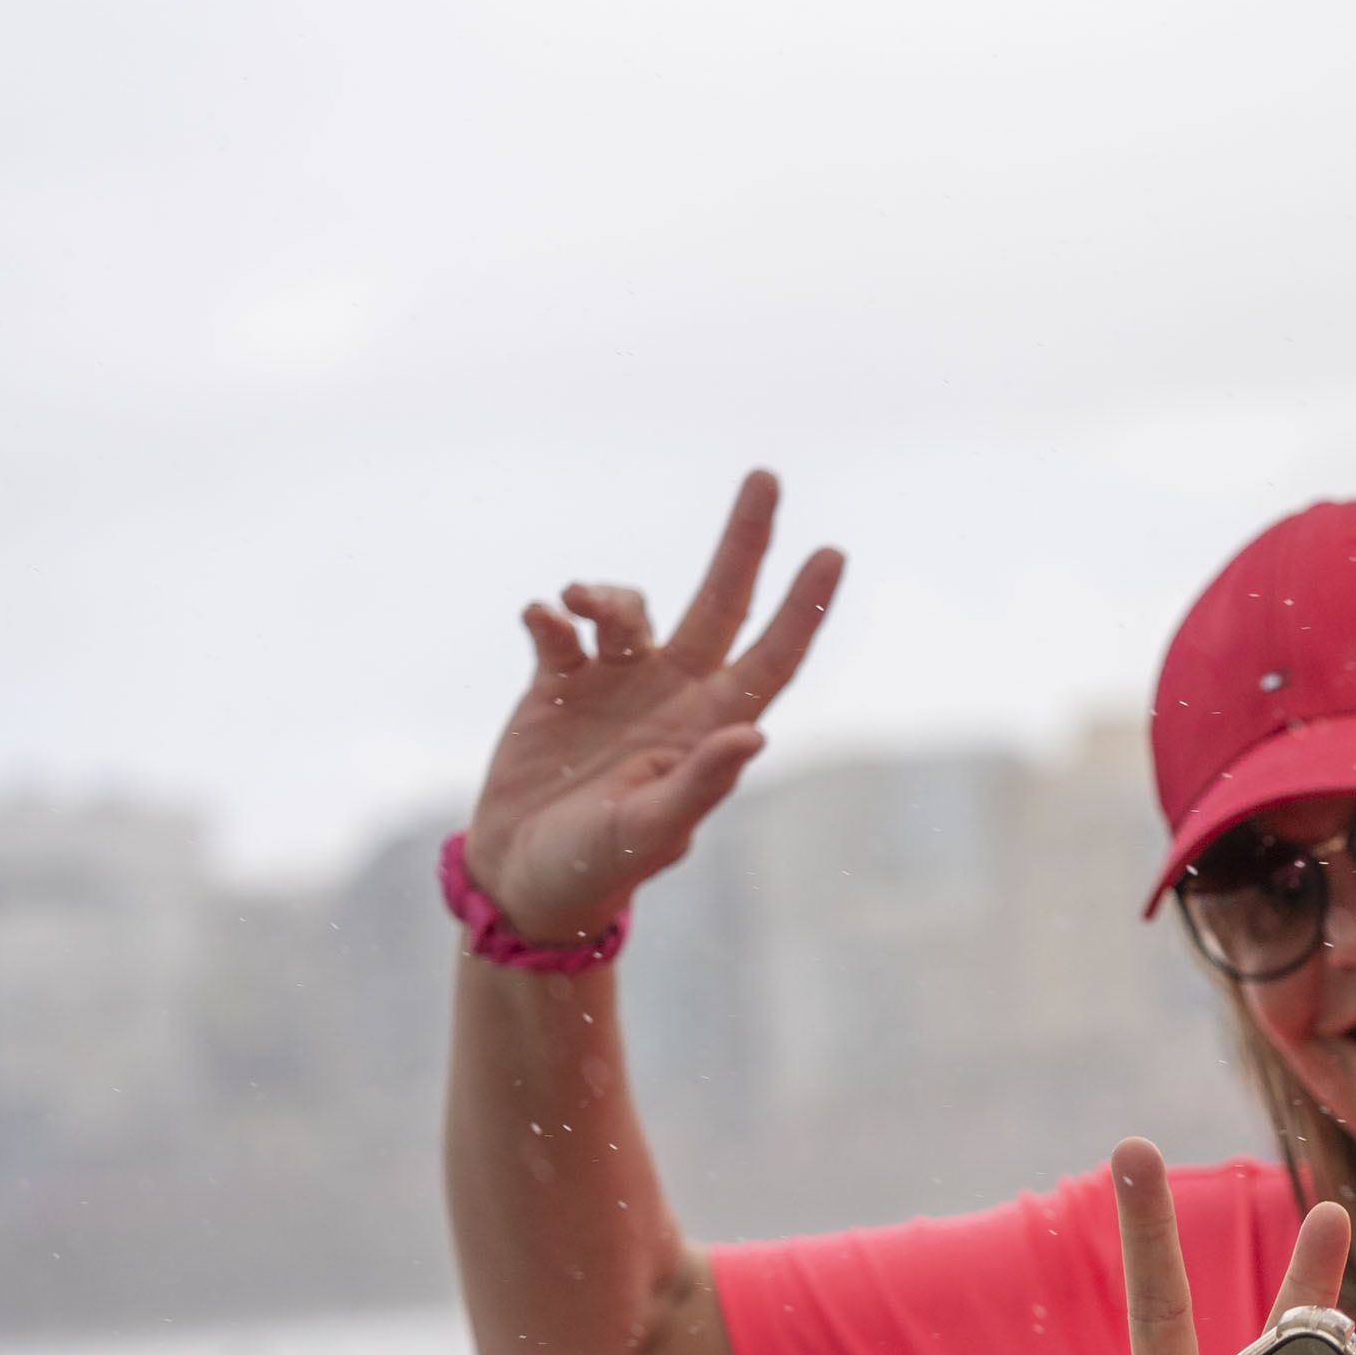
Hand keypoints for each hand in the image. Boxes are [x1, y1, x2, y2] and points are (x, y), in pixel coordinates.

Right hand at [466, 471, 844, 941]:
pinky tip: (542, 621)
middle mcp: (672, 695)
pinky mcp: (555, 684)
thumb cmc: (596, 868)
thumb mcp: (649, 831)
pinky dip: (550, 614)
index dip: (804, 607)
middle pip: (721, 603)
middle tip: (767, 475)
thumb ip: (700, 786)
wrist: (523, 879)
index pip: (772, 657)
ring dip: (610, 592)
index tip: (833, 550)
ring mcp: (615, 685)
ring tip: (579, 601)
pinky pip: (558, 628)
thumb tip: (754, 735)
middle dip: (745, 542)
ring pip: (630, 607)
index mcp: (710, 728)